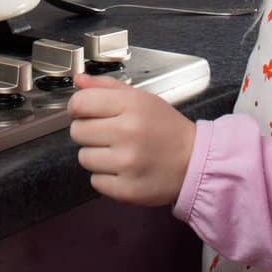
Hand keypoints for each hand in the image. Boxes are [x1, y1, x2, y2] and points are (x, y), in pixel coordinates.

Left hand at [67, 73, 195, 206]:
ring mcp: (127, 164)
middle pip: (77, 131)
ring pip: (84, 157)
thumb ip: (107, 87)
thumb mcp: (141, 99)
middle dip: (89, 132)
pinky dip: (106, 177)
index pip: (79, 103)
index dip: (78, 107)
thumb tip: (79, 81)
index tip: (86, 112)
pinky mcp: (127, 190)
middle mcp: (128, 133)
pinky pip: (95, 181)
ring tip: (119, 152)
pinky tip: (124, 169)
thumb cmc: (166, 128)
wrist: (194, 161)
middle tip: (110, 133)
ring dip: (97, 155)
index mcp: (131, 106)